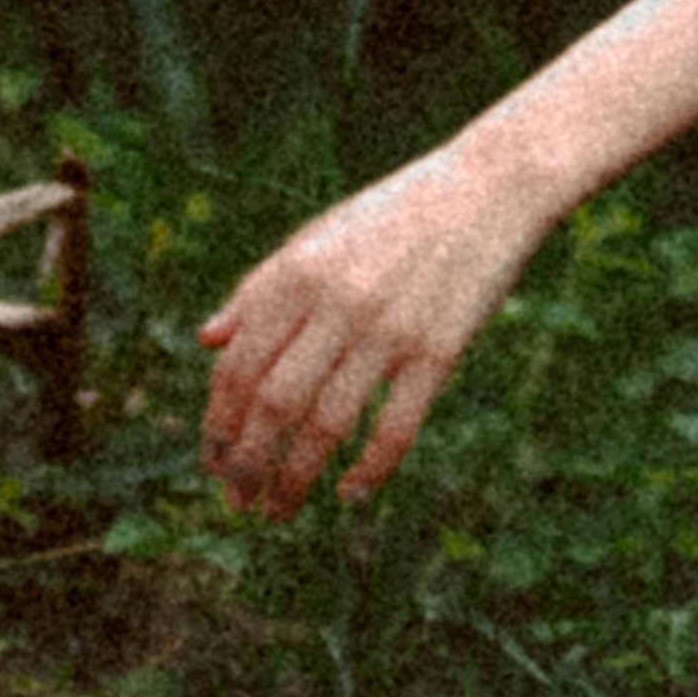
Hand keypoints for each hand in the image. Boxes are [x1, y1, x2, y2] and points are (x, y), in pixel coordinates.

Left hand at [199, 133, 547, 516]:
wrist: (490, 186)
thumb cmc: (396, 214)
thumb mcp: (320, 234)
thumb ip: (261, 287)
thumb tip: (206, 341)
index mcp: (301, 270)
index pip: (240, 365)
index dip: (218, 423)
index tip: (213, 461)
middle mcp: (338, 300)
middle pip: (274, 403)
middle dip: (247, 464)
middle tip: (238, 500)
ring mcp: (390, 327)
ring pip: (326, 425)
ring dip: (294, 479)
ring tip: (279, 510)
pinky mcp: (439, 350)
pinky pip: (395, 428)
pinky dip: (368, 470)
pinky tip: (350, 493)